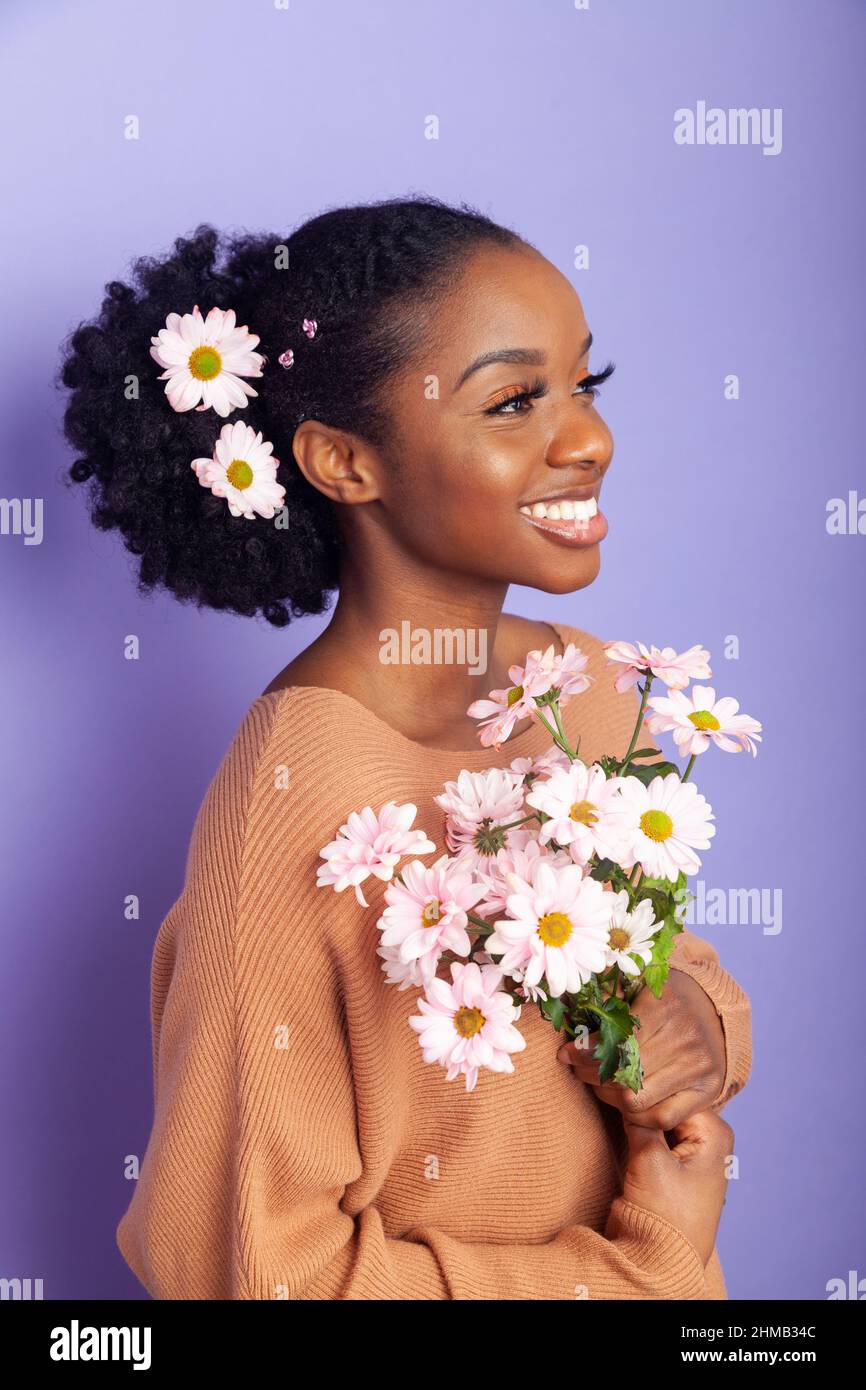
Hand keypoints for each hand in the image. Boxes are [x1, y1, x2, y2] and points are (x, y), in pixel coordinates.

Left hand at [556, 969, 726, 1129]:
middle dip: (591, 1073)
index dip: (584, 1051)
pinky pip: (662, 1119)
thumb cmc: (667, 997)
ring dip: (609, 1096)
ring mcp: (699, 1068)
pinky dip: (636, 1116)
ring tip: (600, 1082)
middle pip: (622, 1074)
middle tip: (578, 1068)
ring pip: (637, 1101)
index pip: (615, 1040)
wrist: (715, 1010)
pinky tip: (624, 1100)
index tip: (566, 1052)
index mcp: (665, 1005)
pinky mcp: (708, 1091)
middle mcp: (685, 1038)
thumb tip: (570, 1009)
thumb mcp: (637, 982)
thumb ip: (606, 994)